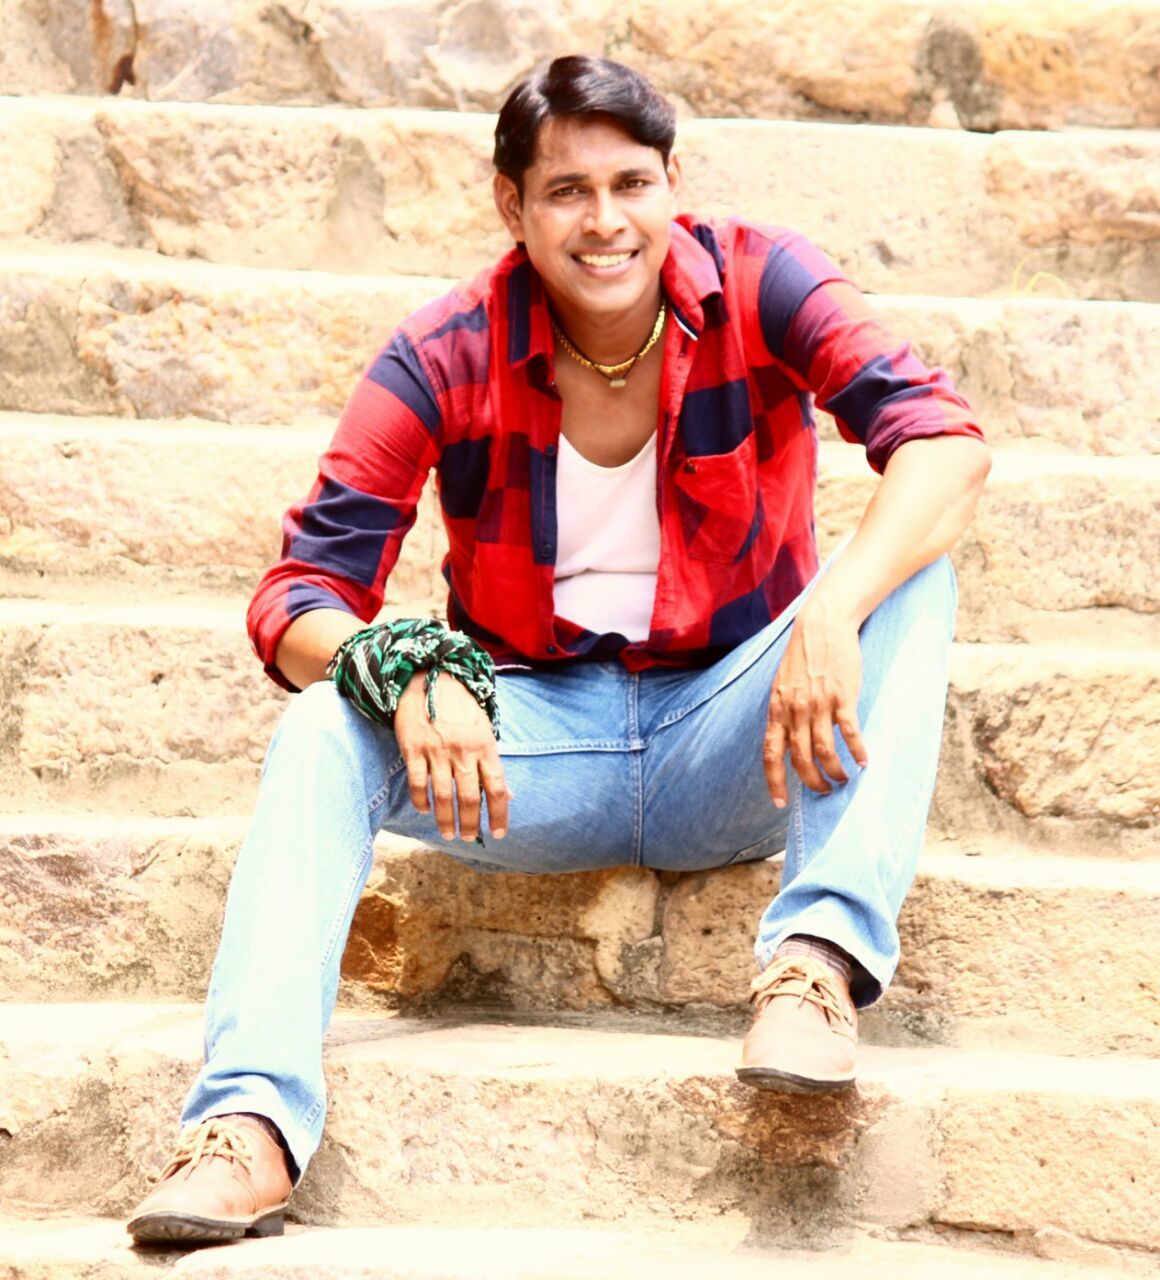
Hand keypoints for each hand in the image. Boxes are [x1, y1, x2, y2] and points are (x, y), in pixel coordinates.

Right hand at [393, 671, 509, 841]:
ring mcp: (436, 751)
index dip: (500, 815)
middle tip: (469, 839)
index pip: (498, 788)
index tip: (498, 834)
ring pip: (443, 795)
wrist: (428, 679)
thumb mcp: (484, 731)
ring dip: (446, 820)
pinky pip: (417, 782)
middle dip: (471, 824)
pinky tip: (425, 811)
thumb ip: (493, 763)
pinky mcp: (413, 749)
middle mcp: (463, 751)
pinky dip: (421, 801)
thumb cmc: (461, 708)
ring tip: (448, 834)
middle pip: (470, 797)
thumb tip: (507, 795)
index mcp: (485, 746)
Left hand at [764, 597, 868, 807]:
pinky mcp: (842, 696)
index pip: (771, 754)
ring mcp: (818, 704)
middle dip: (812, 782)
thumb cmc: (802, 657)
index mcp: (777, 710)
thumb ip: (783, 713)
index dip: (774, 781)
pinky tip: (864, 762)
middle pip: (800, 759)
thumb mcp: (782, 686)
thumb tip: (785, 742)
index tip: (779, 803)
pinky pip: (849, 732)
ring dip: (835, 772)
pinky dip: (857, 751)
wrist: (822, 625)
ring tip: (844, 780)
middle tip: (824, 792)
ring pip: (825, 751)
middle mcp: (795, 710)